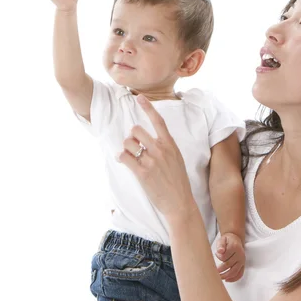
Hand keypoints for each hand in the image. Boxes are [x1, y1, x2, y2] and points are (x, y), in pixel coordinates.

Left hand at [117, 95, 197, 220]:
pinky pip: (124, 157)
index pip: (158, 121)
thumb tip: (148, 140)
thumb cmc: (178, 181)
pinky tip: (123, 161)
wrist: (179, 202)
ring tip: (130, 156)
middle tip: (134, 146)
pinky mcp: (142, 173)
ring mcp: (151, 161)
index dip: (148, 107)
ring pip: (128, 143)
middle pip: (136, 130)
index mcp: (170, 144)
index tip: (140, 97)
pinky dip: (121, 158)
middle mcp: (160, 150)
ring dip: (126, 148)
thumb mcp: (176, 159)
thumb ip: (165, 147)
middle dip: (132, 137)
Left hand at [215, 232, 245, 281]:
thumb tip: (220, 251)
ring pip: (234, 271)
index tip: (216, 254)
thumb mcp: (222, 239)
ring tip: (219, 278)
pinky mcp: (243, 265)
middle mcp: (240, 254)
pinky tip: (227, 280)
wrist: (236, 240)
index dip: (218, 256)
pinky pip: (240, 274)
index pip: (224, 256)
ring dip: (226, 276)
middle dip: (220, 270)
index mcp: (234, 247)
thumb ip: (220, 245)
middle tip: (213, 272)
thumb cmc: (227, 240)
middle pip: (229, 265)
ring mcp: (242, 261)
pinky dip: (234, 279)